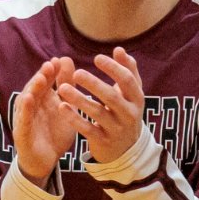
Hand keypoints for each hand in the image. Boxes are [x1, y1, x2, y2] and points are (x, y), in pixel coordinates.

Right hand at [12, 57, 83, 183]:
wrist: (46, 161)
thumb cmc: (54, 133)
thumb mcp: (65, 108)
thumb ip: (67, 87)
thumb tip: (68, 60)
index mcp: (43, 100)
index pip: (46, 82)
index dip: (51, 71)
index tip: (60, 60)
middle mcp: (32, 106)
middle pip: (35, 88)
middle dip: (42, 76)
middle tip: (51, 65)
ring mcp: (25, 118)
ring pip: (27, 101)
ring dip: (32, 89)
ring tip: (40, 78)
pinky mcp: (21, 132)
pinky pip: (23, 119)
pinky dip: (25, 109)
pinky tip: (29, 100)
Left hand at [59, 47, 146, 165]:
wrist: (127, 149)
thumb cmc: (125, 112)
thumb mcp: (131, 94)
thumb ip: (128, 71)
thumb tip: (119, 49)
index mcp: (136, 99)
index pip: (128, 81)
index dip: (114, 69)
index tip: (97, 58)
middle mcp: (129, 114)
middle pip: (112, 97)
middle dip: (94, 85)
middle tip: (77, 73)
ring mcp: (116, 129)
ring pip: (97, 113)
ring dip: (80, 100)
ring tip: (63, 88)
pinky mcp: (103, 141)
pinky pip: (87, 129)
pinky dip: (74, 119)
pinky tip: (62, 107)